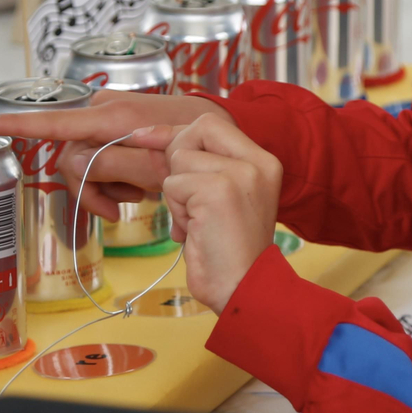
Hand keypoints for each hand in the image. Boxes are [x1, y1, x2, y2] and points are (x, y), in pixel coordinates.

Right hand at [0, 90, 221, 217]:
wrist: (221, 137)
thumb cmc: (194, 149)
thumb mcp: (157, 166)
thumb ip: (113, 163)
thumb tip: (74, 163)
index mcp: (109, 116)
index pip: (54, 121)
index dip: (18, 125)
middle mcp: (103, 112)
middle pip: (70, 156)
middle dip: (92, 185)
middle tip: (123, 205)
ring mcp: (110, 119)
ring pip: (84, 163)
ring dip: (106, 185)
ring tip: (138, 195)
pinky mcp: (119, 128)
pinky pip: (100, 159)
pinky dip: (114, 179)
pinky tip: (138, 188)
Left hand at [144, 113, 280, 311]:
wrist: (244, 288)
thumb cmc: (227, 249)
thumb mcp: (218, 196)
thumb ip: (195, 163)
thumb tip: (148, 135)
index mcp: (264, 162)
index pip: (212, 124)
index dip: (177, 132)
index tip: (146, 137)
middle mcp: (257, 162)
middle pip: (197, 130)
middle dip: (177, 160)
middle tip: (186, 199)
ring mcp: (240, 174)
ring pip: (180, 160)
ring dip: (178, 196)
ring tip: (198, 222)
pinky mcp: (218, 191)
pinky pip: (173, 185)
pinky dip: (176, 212)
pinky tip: (195, 231)